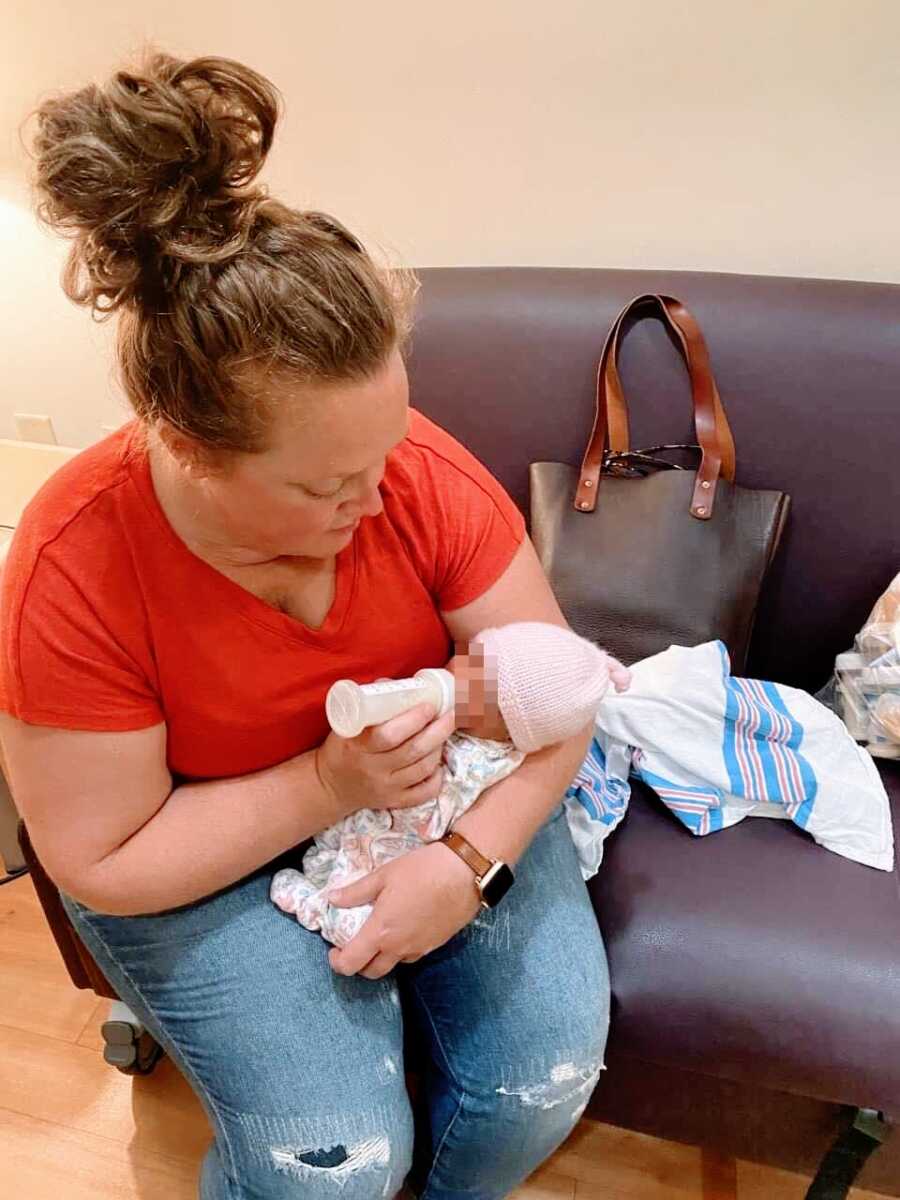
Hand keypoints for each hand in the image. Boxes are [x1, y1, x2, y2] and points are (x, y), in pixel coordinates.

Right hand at [317, 701, 455, 817]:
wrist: (331, 786)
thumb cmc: (343, 747)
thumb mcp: (348, 725)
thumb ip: (372, 705)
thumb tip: (400, 686)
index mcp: (359, 748)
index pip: (389, 735)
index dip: (413, 720)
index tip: (429, 705)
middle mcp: (374, 770)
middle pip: (413, 751)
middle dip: (438, 730)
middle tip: (450, 714)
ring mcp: (386, 788)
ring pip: (422, 769)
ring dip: (438, 748)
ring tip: (444, 731)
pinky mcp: (394, 802)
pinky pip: (424, 793)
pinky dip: (436, 778)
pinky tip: (438, 763)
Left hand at [326, 840, 481, 978]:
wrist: (464, 872)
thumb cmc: (422, 870)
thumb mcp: (384, 875)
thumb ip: (356, 891)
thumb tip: (332, 898)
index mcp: (381, 932)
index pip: (351, 964)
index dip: (337, 962)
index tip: (334, 950)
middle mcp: (399, 947)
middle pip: (371, 972)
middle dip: (358, 964)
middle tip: (354, 946)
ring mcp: (420, 948)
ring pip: (394, 965)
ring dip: (381, 958)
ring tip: (379, 936)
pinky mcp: (436, 944)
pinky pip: (412, 955)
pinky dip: (401, 949)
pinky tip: (403, 929)